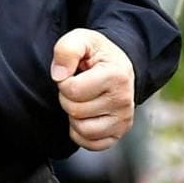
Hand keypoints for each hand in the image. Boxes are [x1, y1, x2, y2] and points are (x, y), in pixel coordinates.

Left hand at [50, 29, 134, 149]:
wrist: (117, 65)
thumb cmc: (96, 53)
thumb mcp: (82, 39)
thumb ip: (67, 49)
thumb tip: (59, 75)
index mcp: (117, 75)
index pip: (72, 90)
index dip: (64, 81)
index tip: (73, 73)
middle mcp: (124, 100)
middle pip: (75, 111)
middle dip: (68, 98)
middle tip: (78, 85)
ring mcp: (123, 120)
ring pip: (82, 130)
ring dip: (74, 115)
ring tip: (83, 99)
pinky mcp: (118, 134)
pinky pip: (89, 143)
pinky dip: (80, 132)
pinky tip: (86, 114)